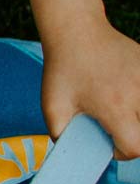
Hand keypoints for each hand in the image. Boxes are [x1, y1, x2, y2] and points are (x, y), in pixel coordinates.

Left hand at [41, 15, 139, 159]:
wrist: (77, 31)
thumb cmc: (63, 68)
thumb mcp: (52, 105)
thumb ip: (60, 133)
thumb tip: (72, 150)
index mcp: (114, 107)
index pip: (135, 147)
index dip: (123, 152)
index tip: (112, 144)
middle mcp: (138, 94)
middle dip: (135, 136)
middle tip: (119, 129)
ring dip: (139, 116)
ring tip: (123, 111)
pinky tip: (126, 91)